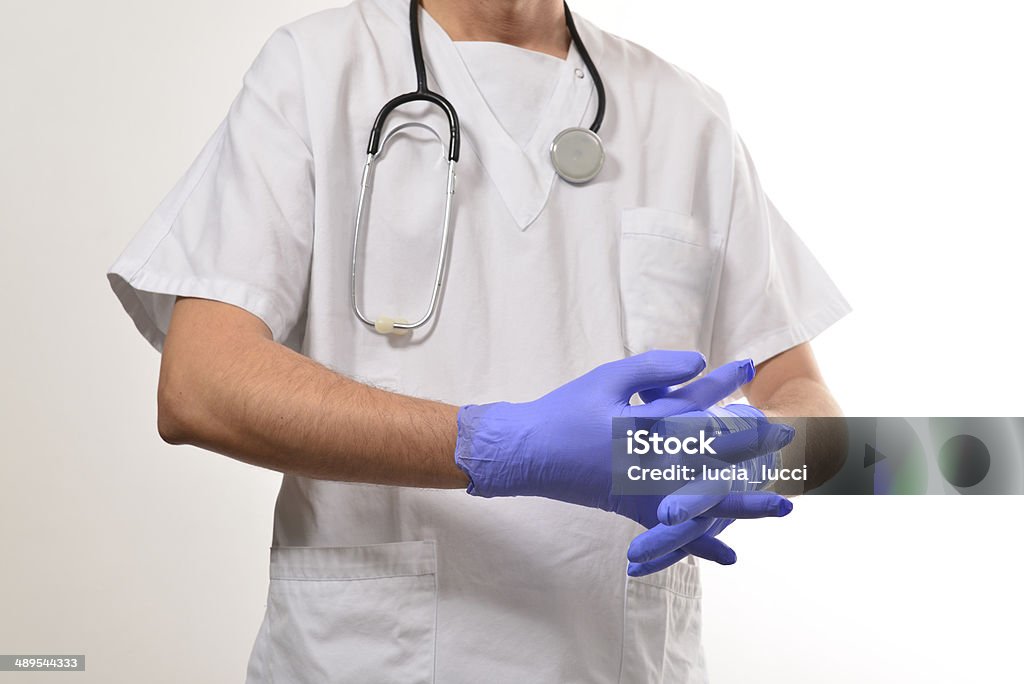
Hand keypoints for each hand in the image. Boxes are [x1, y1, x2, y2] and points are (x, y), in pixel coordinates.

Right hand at [454, 351, 794, 563]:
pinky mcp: (634, 510)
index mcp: (645, 431)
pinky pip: (675, 534)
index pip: (703, 421)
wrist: (529, 452)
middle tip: (791, 448)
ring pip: (704, 503)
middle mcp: (650, 467)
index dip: (739, 414)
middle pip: (715, 464)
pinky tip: (730, 557)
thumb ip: (655, 368)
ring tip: (784, 508)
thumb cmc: (567, 410)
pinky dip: (702, 545)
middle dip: (754, 455)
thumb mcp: (609, 378)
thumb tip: (700, 360)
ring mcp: (644, 494)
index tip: (771, 408)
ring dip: (745, 504)